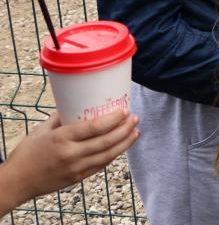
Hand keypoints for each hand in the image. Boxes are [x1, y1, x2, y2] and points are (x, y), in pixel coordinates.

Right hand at [0, 110, 138, 215]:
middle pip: (106, 141)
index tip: (124, 110)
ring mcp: (75, 168)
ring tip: (135, 132)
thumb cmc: (26, 153)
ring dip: (124, 143)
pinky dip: (113, 155)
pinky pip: (100, 166)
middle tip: (135, 118)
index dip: (113, 119)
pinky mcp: (77, 179)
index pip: (94, 127)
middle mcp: (71, 154)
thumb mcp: (41, 130)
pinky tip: (120, 147)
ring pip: (108, 155)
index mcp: (62, 138)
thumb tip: (77, 103)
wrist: (16, 182)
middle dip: (124, 129)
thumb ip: (61, 117)